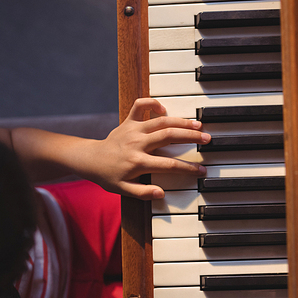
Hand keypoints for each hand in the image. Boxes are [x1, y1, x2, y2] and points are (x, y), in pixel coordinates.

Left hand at [88, 97, 210, 198]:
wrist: (90, 159)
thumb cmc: (108, 176)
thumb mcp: (123, 190)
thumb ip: (143, 193)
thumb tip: (161, 194)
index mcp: (138, 162)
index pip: (169, 165)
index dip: (188, 168)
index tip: (201, 171)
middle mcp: (137, 143)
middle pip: (169, 136)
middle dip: (191, 137)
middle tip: (207, 138)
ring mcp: (133, 129)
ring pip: (161, 121)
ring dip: (181, 121)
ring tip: (197, 123)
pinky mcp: (128, 121)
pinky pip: (140, 105)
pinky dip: (152, 103)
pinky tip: (164, 109)